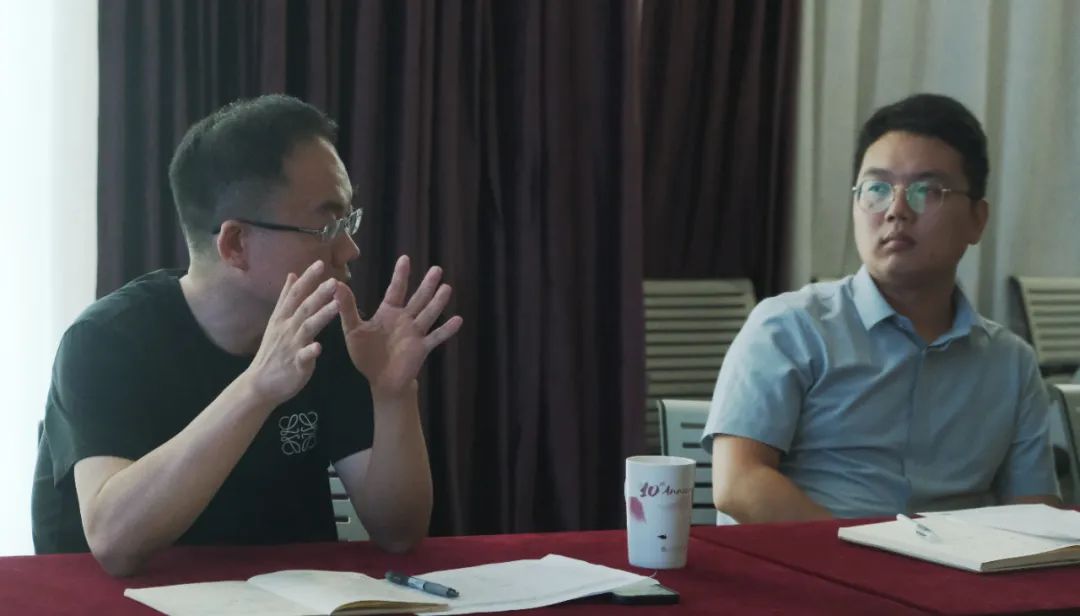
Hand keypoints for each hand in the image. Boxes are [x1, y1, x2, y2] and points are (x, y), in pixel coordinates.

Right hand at [245, 260, 340, 404]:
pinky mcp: (296, 364)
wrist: (260, 383)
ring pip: (307, 328)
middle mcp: (287, 328)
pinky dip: (311, 351)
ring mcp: (291, 346)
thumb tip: (292, 275)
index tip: (320, 262)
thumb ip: (286, 298)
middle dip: (318, 293)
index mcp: (283, 318)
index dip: (307, 279)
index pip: (295, 294)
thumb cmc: (273, 351)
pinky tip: (320, 347)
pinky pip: (304, 356)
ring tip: (336, 305)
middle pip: (303, 307)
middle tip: (334, 280)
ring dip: (321, 315)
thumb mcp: (276, 320)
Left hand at [335, 255, 462, 398]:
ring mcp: (415, 333)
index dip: (400, 275)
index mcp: (388, 313)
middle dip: (427, 285)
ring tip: (447, 288)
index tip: (405, 258)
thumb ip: (347, 308)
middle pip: (418, 298)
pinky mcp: (421, 348)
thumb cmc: (366, 355)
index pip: (396, 290)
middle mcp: (405, 319)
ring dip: (437, 302)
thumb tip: (335, 284)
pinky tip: (458, 320)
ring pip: (429, 314)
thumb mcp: (353, 330)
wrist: (380, 380)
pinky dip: (446, 329)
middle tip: (437, 269)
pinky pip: (436, 337)